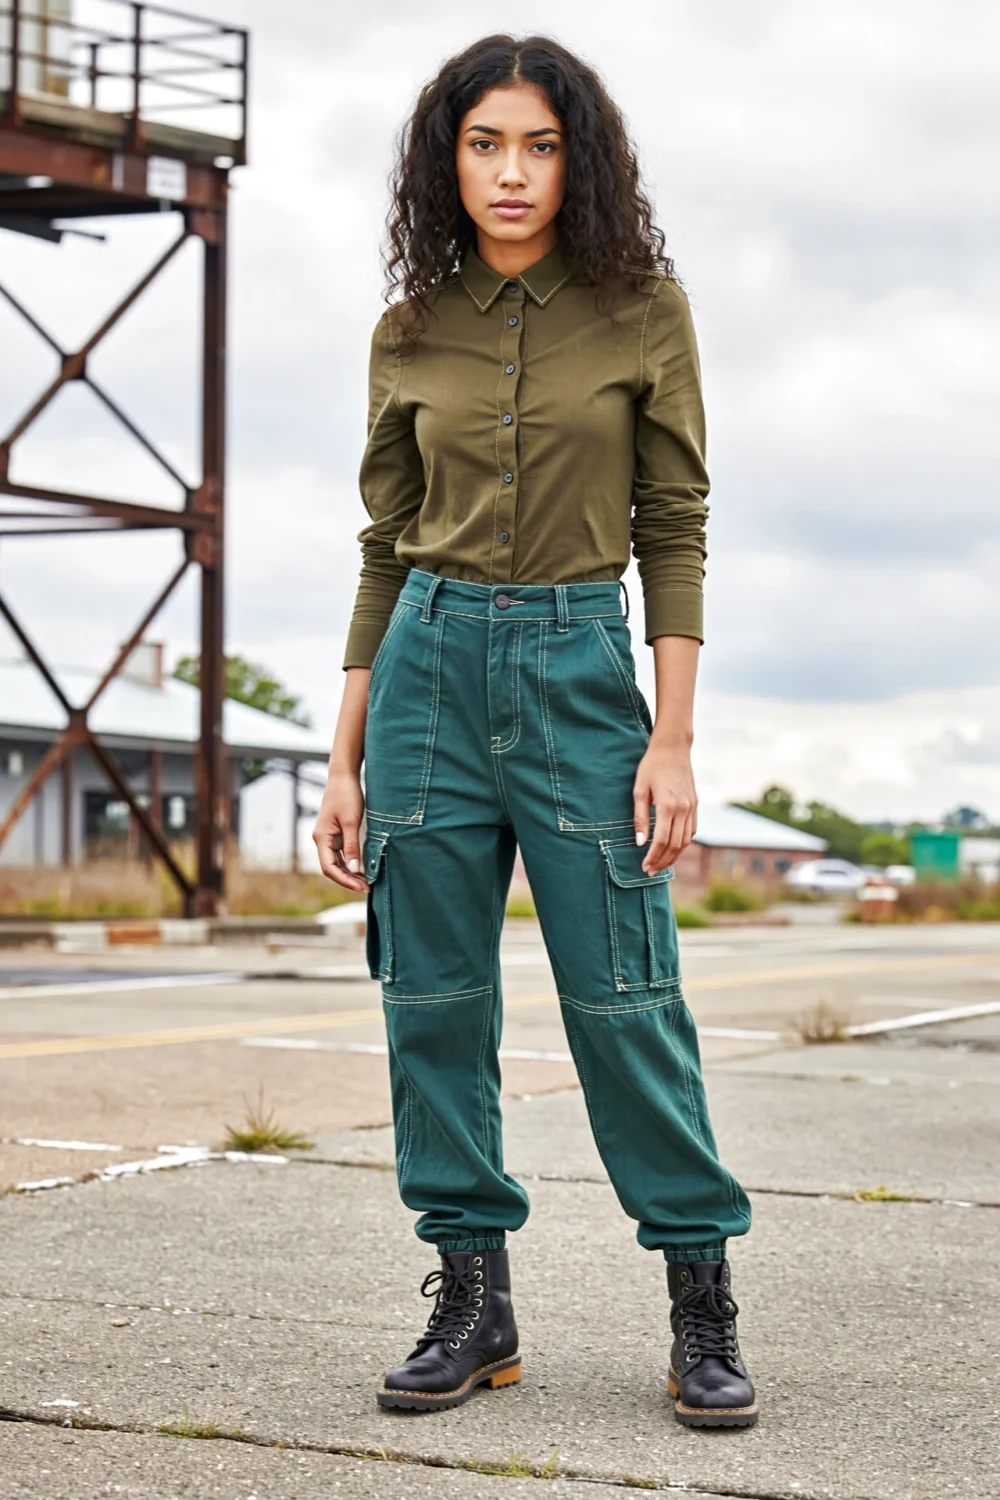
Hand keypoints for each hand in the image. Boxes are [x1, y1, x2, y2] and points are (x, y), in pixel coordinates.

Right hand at [312, 768, 369, 892]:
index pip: (329, 868)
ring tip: (367, 882)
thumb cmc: (346, 796)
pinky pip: (341, 853)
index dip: (344, 880)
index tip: (361, 886)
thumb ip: (351, 846)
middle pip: (332, 868)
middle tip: (367, 888)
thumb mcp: (351, 821)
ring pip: (337, 862)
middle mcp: (321, 839)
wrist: (343, 777)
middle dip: (348, 880)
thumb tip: (353, 869)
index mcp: (321, 838)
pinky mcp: (335, 833)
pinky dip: (350, 862)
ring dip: (350, 873)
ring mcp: (328, 837)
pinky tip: (362, 868)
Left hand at [632, 741, 696, 874]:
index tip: (644, 866)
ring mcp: (692, 807)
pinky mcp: (695, 805)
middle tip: (650, 871)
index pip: (661, 841)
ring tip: (661, 864)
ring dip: (674, 856)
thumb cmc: (651, 767)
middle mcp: (683, 809)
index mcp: (668, 806)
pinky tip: (673, 848)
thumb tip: (639, 842)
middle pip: (675, 845)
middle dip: (663, 861)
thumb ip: (639, 817)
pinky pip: (692, 830)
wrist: (673, 749)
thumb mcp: (639, 790)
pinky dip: (683, 843)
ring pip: (686, 840)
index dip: (653, 857)